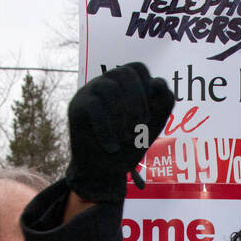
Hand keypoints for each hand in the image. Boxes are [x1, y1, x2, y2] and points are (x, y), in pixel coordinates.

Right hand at [66, 62, 174, 202]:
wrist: (104, 172)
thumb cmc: (129, 147)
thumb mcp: (154, 123)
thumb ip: (164, 100)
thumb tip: (157, 83)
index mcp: (124, 84)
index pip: (139, 68)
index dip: (148, 91)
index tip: (146, 118)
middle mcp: (106, 82)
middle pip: (126, 73)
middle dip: (137, 103)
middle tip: (137, 129)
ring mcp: (90, 91)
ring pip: (110, 88)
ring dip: (123, 117)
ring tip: (124, 138)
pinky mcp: (77, 106)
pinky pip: (94, 106)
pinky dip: (107, 129)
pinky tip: (112, 146)